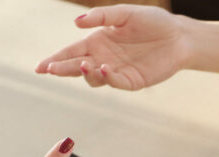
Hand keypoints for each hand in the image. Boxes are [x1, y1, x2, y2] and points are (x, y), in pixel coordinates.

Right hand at [35, 5, 186, 89]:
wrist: (178, 36)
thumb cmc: (153, 22)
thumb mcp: (125, 13)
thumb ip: (102, 16)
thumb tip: (77, 23)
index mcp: (98, 41)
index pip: (72, 52)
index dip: (55, 59)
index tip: (40, 67)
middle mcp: (104, 58)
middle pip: (77, 67)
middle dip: (63, 69)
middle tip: (51, 70)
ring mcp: (117, 72)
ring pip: (94, 78)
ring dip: (85, 73)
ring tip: (83, 64)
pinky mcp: (132, 81)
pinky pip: (116, 82)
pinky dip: (108, 77)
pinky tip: (104, 68)